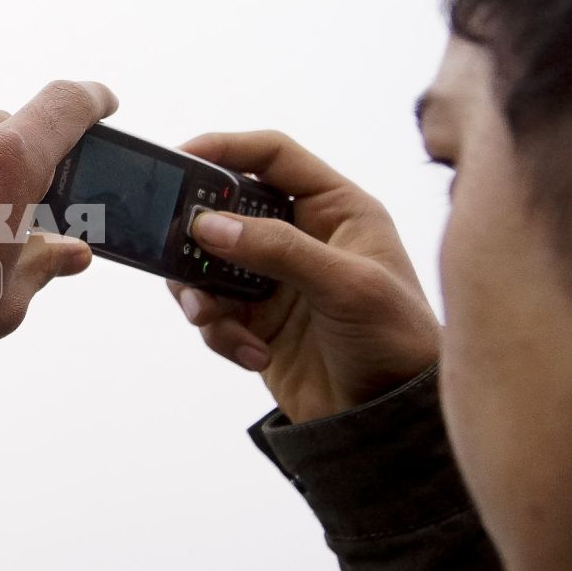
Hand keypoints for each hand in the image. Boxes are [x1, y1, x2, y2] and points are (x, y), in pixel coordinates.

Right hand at [169, 131, 439, 423]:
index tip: (178, 158)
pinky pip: (214, 313)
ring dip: (199, 291)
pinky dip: (220, 333)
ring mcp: (276, 280)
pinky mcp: (258, 322)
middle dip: (196, 234)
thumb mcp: (345, 286)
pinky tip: (254, 356)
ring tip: (208, 317)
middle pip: (226, 210)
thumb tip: (208, 225)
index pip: (272, 156)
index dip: (224, 148)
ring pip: (208, 264)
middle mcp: (302, 237)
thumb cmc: (398, 342)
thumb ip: (278, 249)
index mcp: (335, 208)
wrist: (393, 422)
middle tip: (173, 249)